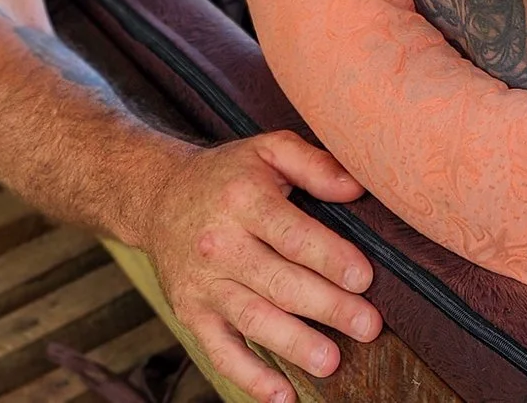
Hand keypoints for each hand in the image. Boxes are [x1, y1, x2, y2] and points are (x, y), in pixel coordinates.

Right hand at [136, 132, 379, 402]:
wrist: (158, 198)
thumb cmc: (228, 176)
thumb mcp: (269, 150)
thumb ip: (315, 164)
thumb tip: (358, 188)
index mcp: (243, 201)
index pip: (291, 235)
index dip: (329, 257)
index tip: (364, 277)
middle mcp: (219, 245)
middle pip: (278, 283)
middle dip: (327, 307)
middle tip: (368, 326)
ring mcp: (203, 284)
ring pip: (253, 320)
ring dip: (294, 344)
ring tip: (331, 361)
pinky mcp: (191, 314)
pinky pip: (220, 351)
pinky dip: (249, 377)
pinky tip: (281, 394)